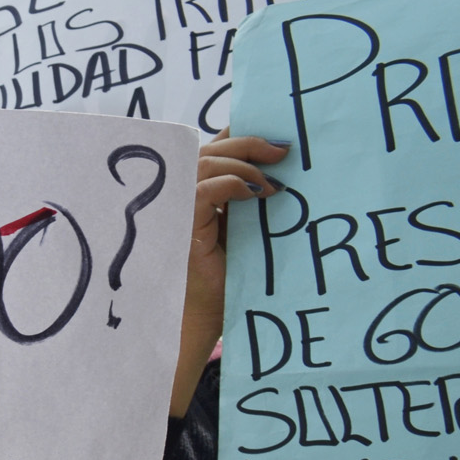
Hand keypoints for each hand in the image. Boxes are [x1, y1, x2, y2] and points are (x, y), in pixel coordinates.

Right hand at [170, 132, 289, 416]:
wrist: (202, 323)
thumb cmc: (223, 285)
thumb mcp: (242, 232)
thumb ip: (247, 202)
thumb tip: (279, 166)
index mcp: (195, 198)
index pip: (211, 151)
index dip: (238, 137)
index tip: (275, 140)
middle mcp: (181, 201)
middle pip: (206, 150)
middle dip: (247, 143)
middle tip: (284, 152)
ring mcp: (176, 213)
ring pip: (203, 165)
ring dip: (243, 165)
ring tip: (272, 185)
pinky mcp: (180, 230)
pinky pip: (202, 192)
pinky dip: (230, 185)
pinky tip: (256, 194)